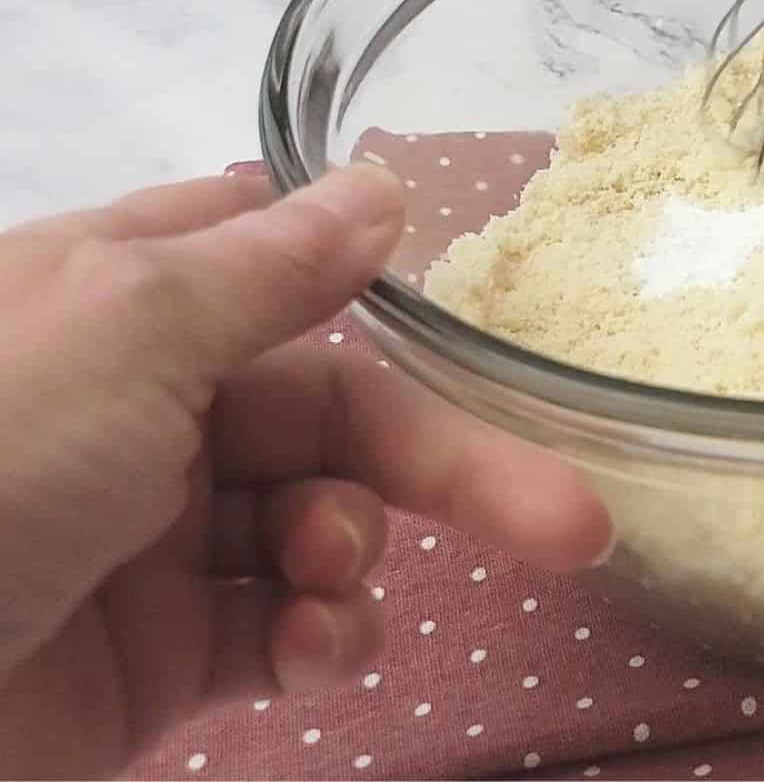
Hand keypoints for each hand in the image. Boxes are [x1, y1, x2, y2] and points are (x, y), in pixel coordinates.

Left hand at [0, 167, 612, 778]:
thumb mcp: (129, 322)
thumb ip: (273, 260)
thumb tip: (384, 181)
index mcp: (118, 301)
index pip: (266, 260)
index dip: (363, 281)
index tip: (467, 317)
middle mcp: (141, 410)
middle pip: (332, 414)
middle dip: (442, 465)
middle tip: (566, 521)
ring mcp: (151, 539)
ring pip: (319, 526)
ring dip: (356, 557)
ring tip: (332, 591)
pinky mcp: (158, 661)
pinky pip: (279, 632)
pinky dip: (321, 639)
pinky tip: (316, 652)